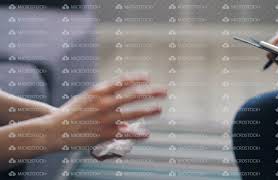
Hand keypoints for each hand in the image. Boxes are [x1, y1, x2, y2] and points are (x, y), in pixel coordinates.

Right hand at [47, 75, 166, 150]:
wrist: (55, 128)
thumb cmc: (72, 112)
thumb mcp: (86, 97)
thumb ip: (103, 94)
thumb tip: (119, 91)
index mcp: (99, 91)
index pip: (123, 81)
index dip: (138, 78)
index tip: (149, 77)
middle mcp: (104, 103)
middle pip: (133, 95)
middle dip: (151, 92)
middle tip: (164, 91)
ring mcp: (105, 118)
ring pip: (133, 113)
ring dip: (149, 110)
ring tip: (159, 108)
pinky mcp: (104, 133)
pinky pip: (125, 133)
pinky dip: (137, 134)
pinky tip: (146, 134)